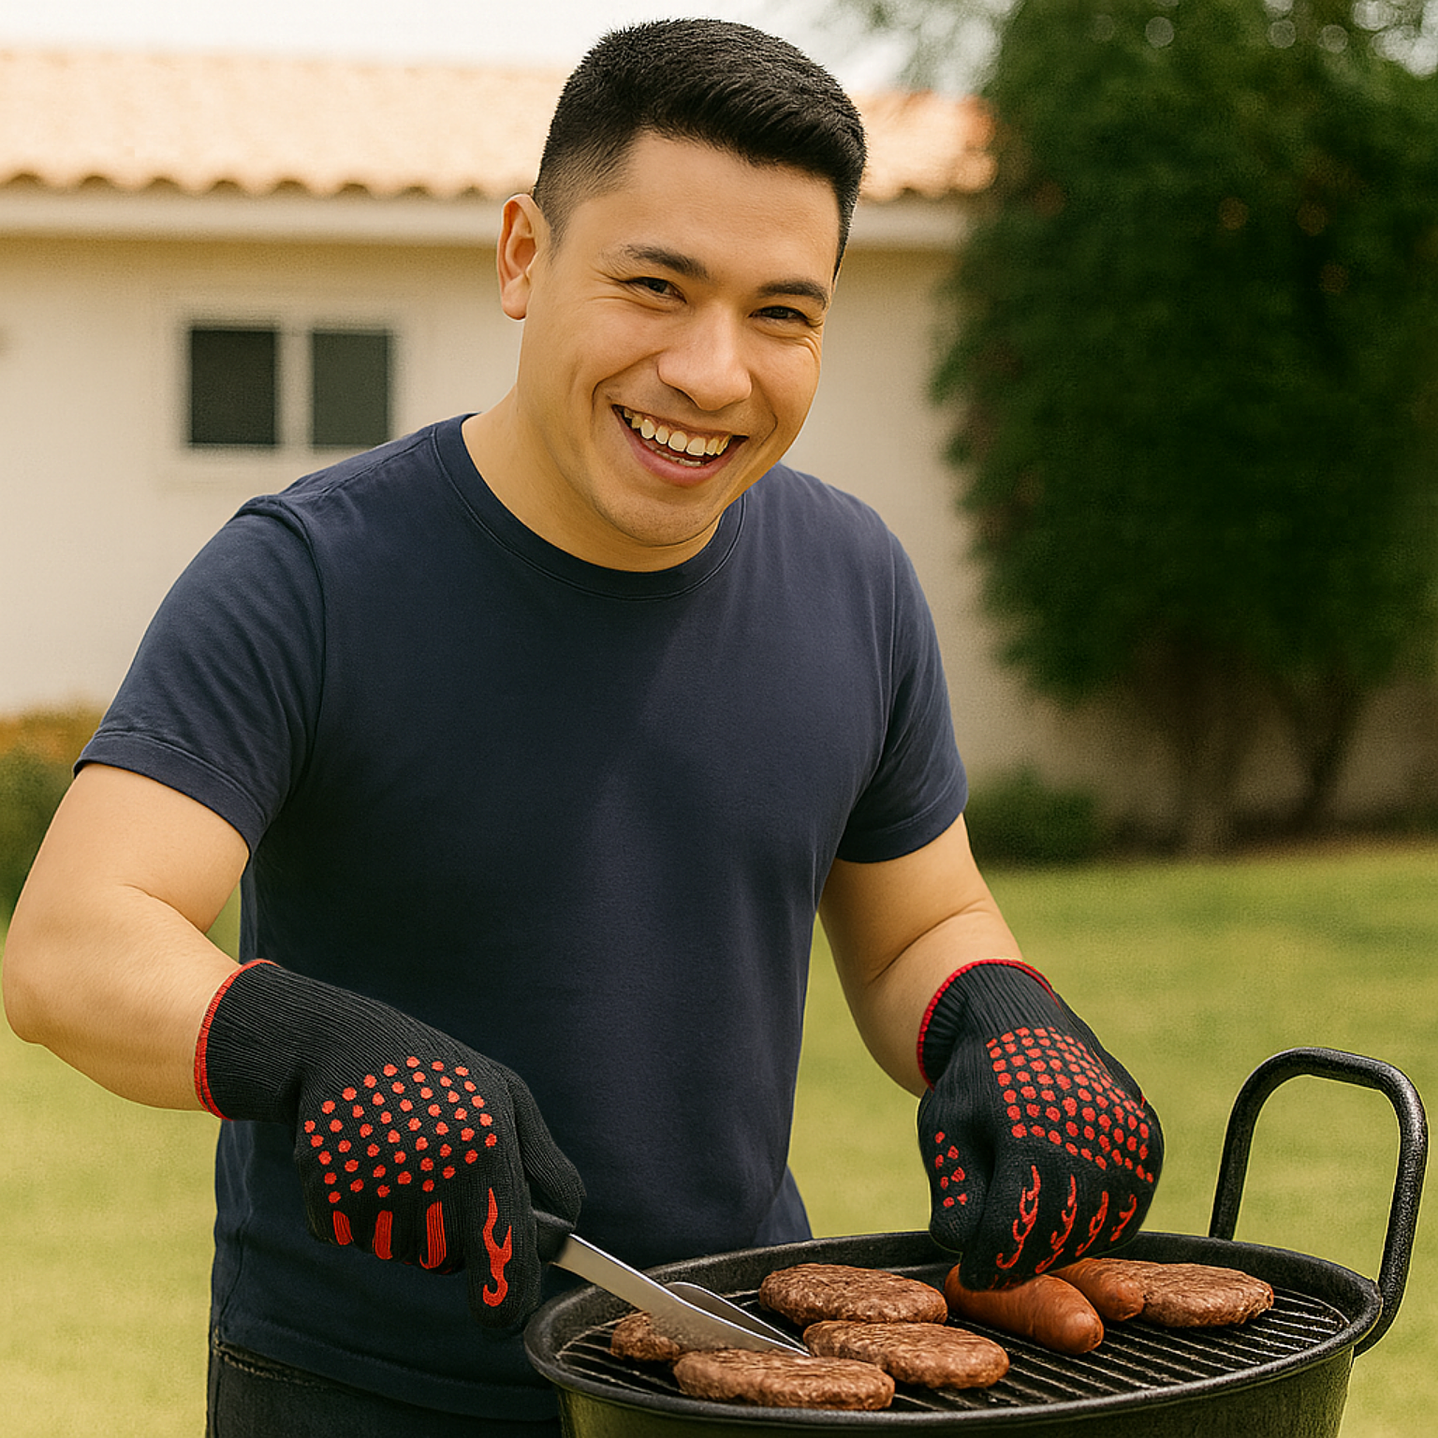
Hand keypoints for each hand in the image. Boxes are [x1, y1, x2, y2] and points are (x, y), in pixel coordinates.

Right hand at [195, 961, 583, 1329]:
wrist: (343, 1044)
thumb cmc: (441, 1076)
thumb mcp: (508, 1098)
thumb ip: (544, 1165)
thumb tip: (567, 1230)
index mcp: (488, 1147)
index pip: (506, 1252)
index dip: (506, 1301)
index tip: (501, 1319)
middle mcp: (435, 1170)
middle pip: (445, 1263)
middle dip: (445, 1238)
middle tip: (433, 1176)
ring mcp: (378, 1184)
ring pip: (400, 1254)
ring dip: (401, 1223)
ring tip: (397, 1157)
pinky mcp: (329, 1193)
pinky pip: (351, 1238)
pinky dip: (356, 1213)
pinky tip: (360, 1159)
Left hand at [917, 959, 1160, 1288]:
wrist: (1014, 1017)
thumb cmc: (973, 1079)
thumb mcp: (944, 1129)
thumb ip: (954, 1191)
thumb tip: (959, 1248)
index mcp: (1032, 1130)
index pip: (1015, 1228)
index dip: (992, 1263)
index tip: (975, 1278)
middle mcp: (1090, 1133)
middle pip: (1062, 1235)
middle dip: (1026, 1263)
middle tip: (1000, 1268)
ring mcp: (1126, 1134)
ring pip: (1101, 1228)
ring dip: (1065, 1247)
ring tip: (1028, 1241)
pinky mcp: (1147, 1137)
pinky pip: (1129, 1207)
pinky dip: (1100, 1225)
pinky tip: (1065, 1219)